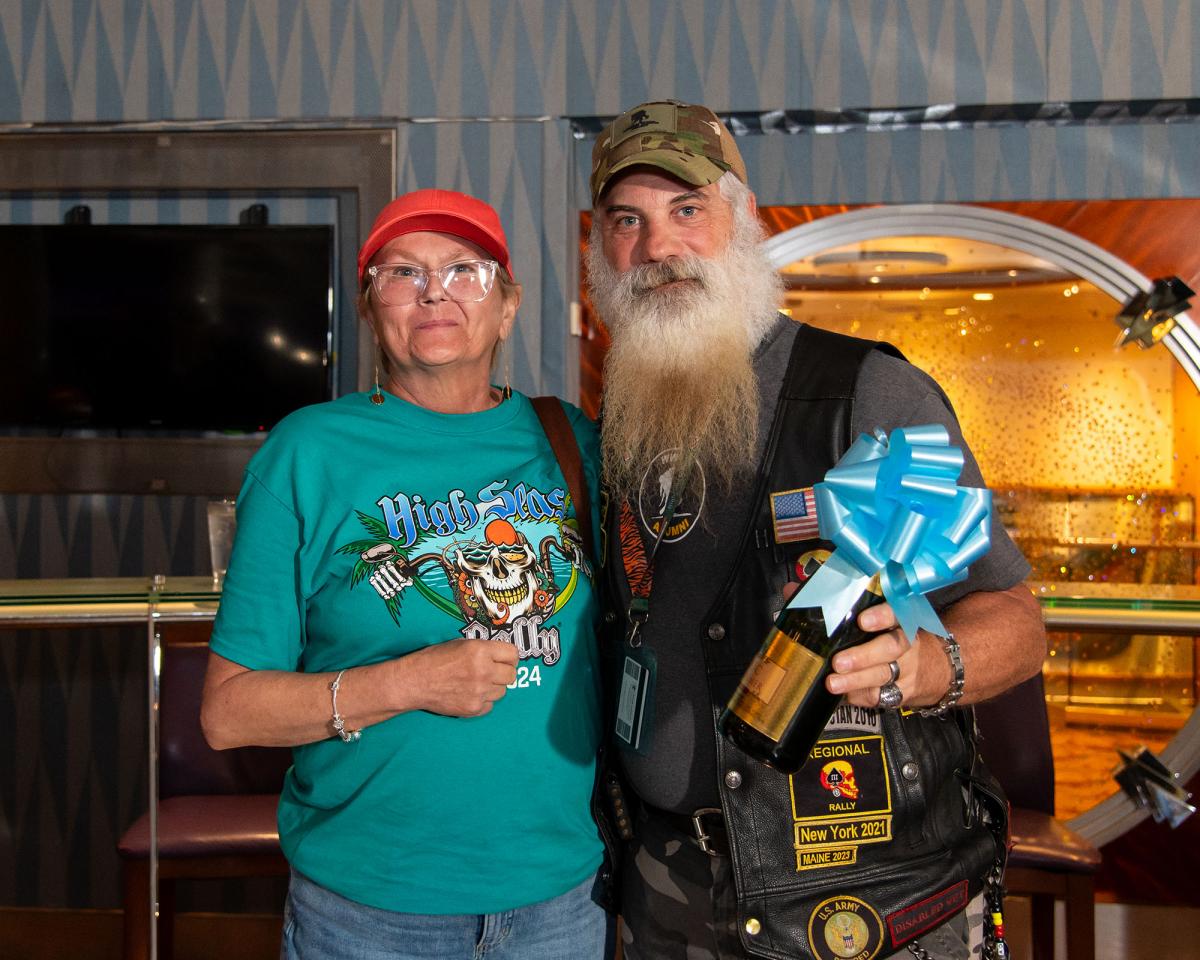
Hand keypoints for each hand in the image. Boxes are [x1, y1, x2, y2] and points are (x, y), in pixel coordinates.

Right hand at [397, 638, 518, 716]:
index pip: (513, 654)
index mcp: (480, 651)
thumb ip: (483, 650)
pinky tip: (470, 694)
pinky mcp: (473, 708)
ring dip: (493, 687)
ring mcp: (479, 692)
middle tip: (493, 672)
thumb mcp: (460, 644)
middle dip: (504, 672)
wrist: (414, 682)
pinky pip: (490, 705)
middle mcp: (483, 671)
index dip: (509, 656)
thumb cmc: (433, 660)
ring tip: (477, 683)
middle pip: (511, 675)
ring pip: (502, 691)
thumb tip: (501, 656)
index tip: (504, 659)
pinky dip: (483, 701)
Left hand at [780, 583, 917, 707]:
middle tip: (839, 662)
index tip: (863, 620)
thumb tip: (793, 591)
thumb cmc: (885, 634)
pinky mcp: (901, 691)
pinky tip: (844, 696)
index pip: (896, 611)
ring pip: (884, 674)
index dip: (882, 615)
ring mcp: (907, 668)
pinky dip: (859, 696)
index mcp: (897, 617)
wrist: (932, 667)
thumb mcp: (868, 614)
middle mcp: (906, 641)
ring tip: (833, 683)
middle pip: (892, 646)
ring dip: (856, 681)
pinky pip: (880, 696)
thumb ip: (832, 602)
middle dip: (864, 655)